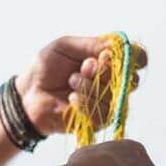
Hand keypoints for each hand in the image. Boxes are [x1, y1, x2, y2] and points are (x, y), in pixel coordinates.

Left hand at [16, 36, 148, 136]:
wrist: (28, 93)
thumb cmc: (46, 68)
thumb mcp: (66, 46)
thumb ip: (92, 44)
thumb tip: (115, 46)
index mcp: (108, 61)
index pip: (137, 58)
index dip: (134, 56)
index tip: (114, 53)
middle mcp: (113, 82)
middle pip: (130, 78)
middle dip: (107, 70)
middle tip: (85, 66)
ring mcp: (107, 102)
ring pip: (115, 95)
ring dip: (91, 85)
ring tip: (71, 80)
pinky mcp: (98, 121)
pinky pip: (103, 112)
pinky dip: (86, 101)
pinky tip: (71, 97)